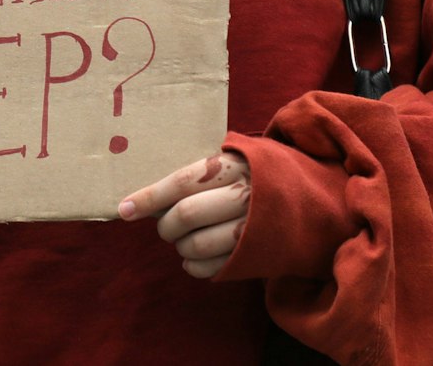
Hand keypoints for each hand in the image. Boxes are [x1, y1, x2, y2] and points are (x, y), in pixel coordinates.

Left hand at [118, 149, 251, 278]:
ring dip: (180, 246)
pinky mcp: (254, 256)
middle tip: (164, 226)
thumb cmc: (254, 178)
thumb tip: (148, 198)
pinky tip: (193, 258)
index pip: (182, 182)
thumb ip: (197, 174)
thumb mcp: (232, 163)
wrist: (308, 202)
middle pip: (187, 215)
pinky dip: (193, 266)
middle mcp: (244, 197)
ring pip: (196, 245)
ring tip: (183, 240)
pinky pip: (211, 268)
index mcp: (234, 167)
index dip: (149, 197)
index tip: (124, 209)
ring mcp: (251, 229)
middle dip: (166, 225)